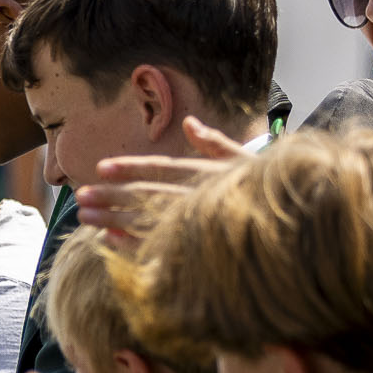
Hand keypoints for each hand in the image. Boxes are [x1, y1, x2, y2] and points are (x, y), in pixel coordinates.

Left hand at [71, 117, 250, 240]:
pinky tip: (107, 239)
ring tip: (83, 216)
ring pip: (145, 220)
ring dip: (112, 218)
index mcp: (206, 174)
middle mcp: (197, 198)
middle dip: (111, 195)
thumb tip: (189, 122)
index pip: (161, 168)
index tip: (101, 167)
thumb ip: (214, 144)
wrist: (292, 226)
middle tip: (80, 195)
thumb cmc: (267, 191)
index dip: (130, 167)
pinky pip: (156, 247)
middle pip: (146, 194)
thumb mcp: (244, 162)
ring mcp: (194, 225)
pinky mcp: (194, 250)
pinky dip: (130, 244)